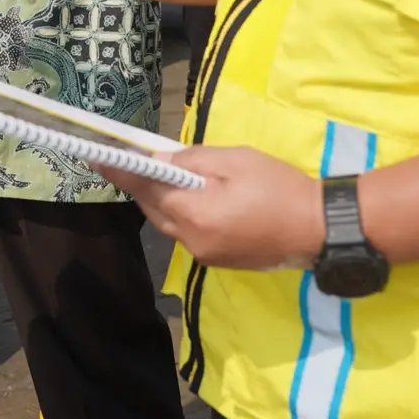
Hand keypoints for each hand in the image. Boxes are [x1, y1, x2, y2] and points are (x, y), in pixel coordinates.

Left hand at [97, 145, 325, 270]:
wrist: (319, 228)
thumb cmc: (279, 187)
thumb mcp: (236, 160)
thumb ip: (194, 159)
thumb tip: (162, 159)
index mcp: (195, 213)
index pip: (147, 189)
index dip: (121, 172)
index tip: (98, 158)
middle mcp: (193, 240)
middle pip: (154, 210)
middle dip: (140, 186)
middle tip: (128, 162)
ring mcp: (205, 255)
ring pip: (169, 224)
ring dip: (161, 200)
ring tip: (160, 175)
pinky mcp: (219, 260)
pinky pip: (187, 234)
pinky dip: (180, 214)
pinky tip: (191, 197)